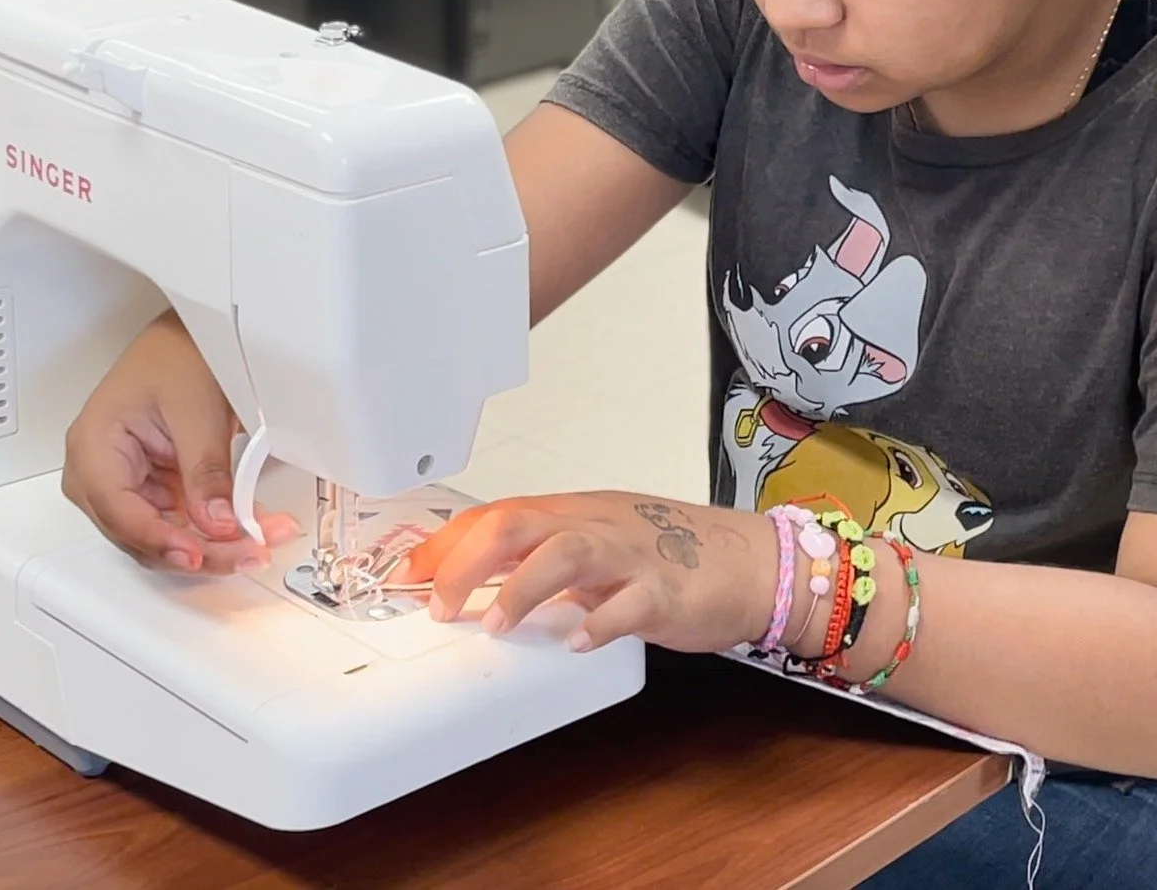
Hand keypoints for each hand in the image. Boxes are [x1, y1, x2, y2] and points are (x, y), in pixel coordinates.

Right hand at [61, 313, 300, 573]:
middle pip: (142, 534)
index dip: (160, 540)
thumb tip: (218, 523)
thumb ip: (206, 471)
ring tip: (259, 541)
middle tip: (249, 552)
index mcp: (93, 446)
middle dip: (199, 550)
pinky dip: (215, 528)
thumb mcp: (197, 410)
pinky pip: (180, 520)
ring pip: (163, 535)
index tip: (199, 555)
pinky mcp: (154, 487)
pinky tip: (249, 529)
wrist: (190, 334)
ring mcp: (127, 483)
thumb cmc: (177, 354)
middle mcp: (100, 472)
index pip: (119, 512)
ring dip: (213, 544)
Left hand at [399, 492, 776, 654]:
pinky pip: (630, 602)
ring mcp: (632, 556)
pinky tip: (577, 642)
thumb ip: (538, 557)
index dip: (446, 545)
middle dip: (467, 562)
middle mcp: (596, 526)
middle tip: (438, 605)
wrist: (749, 561)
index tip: (408, 578)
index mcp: (572, 513)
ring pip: (567, 552)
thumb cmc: (668, 555)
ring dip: (522, 589)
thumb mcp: (593, 545)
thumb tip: (471, 575)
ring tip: (495, 625)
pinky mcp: (667, 591)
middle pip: (518, 525)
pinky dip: (599, 622)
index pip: (495, 516)